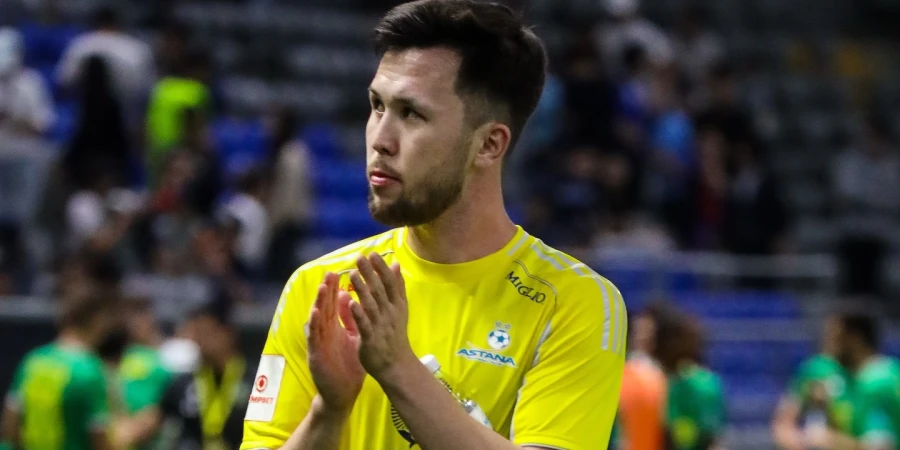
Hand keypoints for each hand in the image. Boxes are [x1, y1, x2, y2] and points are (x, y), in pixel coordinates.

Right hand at [307, 272, 365, 411]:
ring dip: (318, 303)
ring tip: (322, 287)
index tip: (338, 272)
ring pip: (317, 319)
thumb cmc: (348, 366)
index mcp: (333, 328)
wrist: (342, 393)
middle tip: (329, 273)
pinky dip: (313, 324)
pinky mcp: (315, 354)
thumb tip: (347, 296)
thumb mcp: (352, 338)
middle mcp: (324, 333)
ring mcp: (318, 343)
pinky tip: (314, 312)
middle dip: (326, 290)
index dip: (334, 289)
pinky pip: (314, 337)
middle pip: (324, 307)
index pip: (332, 304)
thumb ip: (350, 319)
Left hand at [348, 253, 416, 379]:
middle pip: (380, 290)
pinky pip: (364, 324)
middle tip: (360, 257)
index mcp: (397, 305)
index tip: (372, 254)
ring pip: (371, 305)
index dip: (381, 268)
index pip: (390, 282)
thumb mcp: (400, 308)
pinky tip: (350, 302)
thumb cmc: (395, 335)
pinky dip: (358, 313)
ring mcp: (381, 326)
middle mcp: (390, 313)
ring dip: (363, 289)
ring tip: (353, 274)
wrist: (396, 365)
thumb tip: (396, 264)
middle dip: (370, 273)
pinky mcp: (371, 339)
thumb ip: (397, 287)